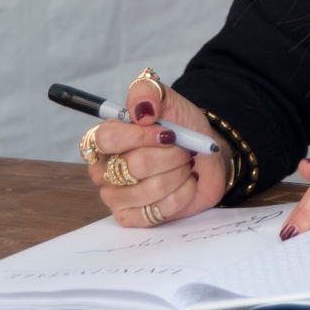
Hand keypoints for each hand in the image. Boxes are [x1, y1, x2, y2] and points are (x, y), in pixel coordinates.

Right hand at [86, 79, 232, 226]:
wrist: (205, 154)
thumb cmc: (182, 127)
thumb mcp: (168, 99)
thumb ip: (148, 92)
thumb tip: (141, 109)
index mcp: (105, 139)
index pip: (107, 138)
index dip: (140, 136)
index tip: (167, 132)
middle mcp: (104, 169)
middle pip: (135, 165)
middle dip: (171, 155)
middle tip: (182, 149)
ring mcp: (115, 197)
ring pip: (151, 188)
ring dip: (179, 173)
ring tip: (183, 165)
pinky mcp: (132, 218)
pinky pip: (161, 210)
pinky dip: (183, 193)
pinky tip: (184, 184)